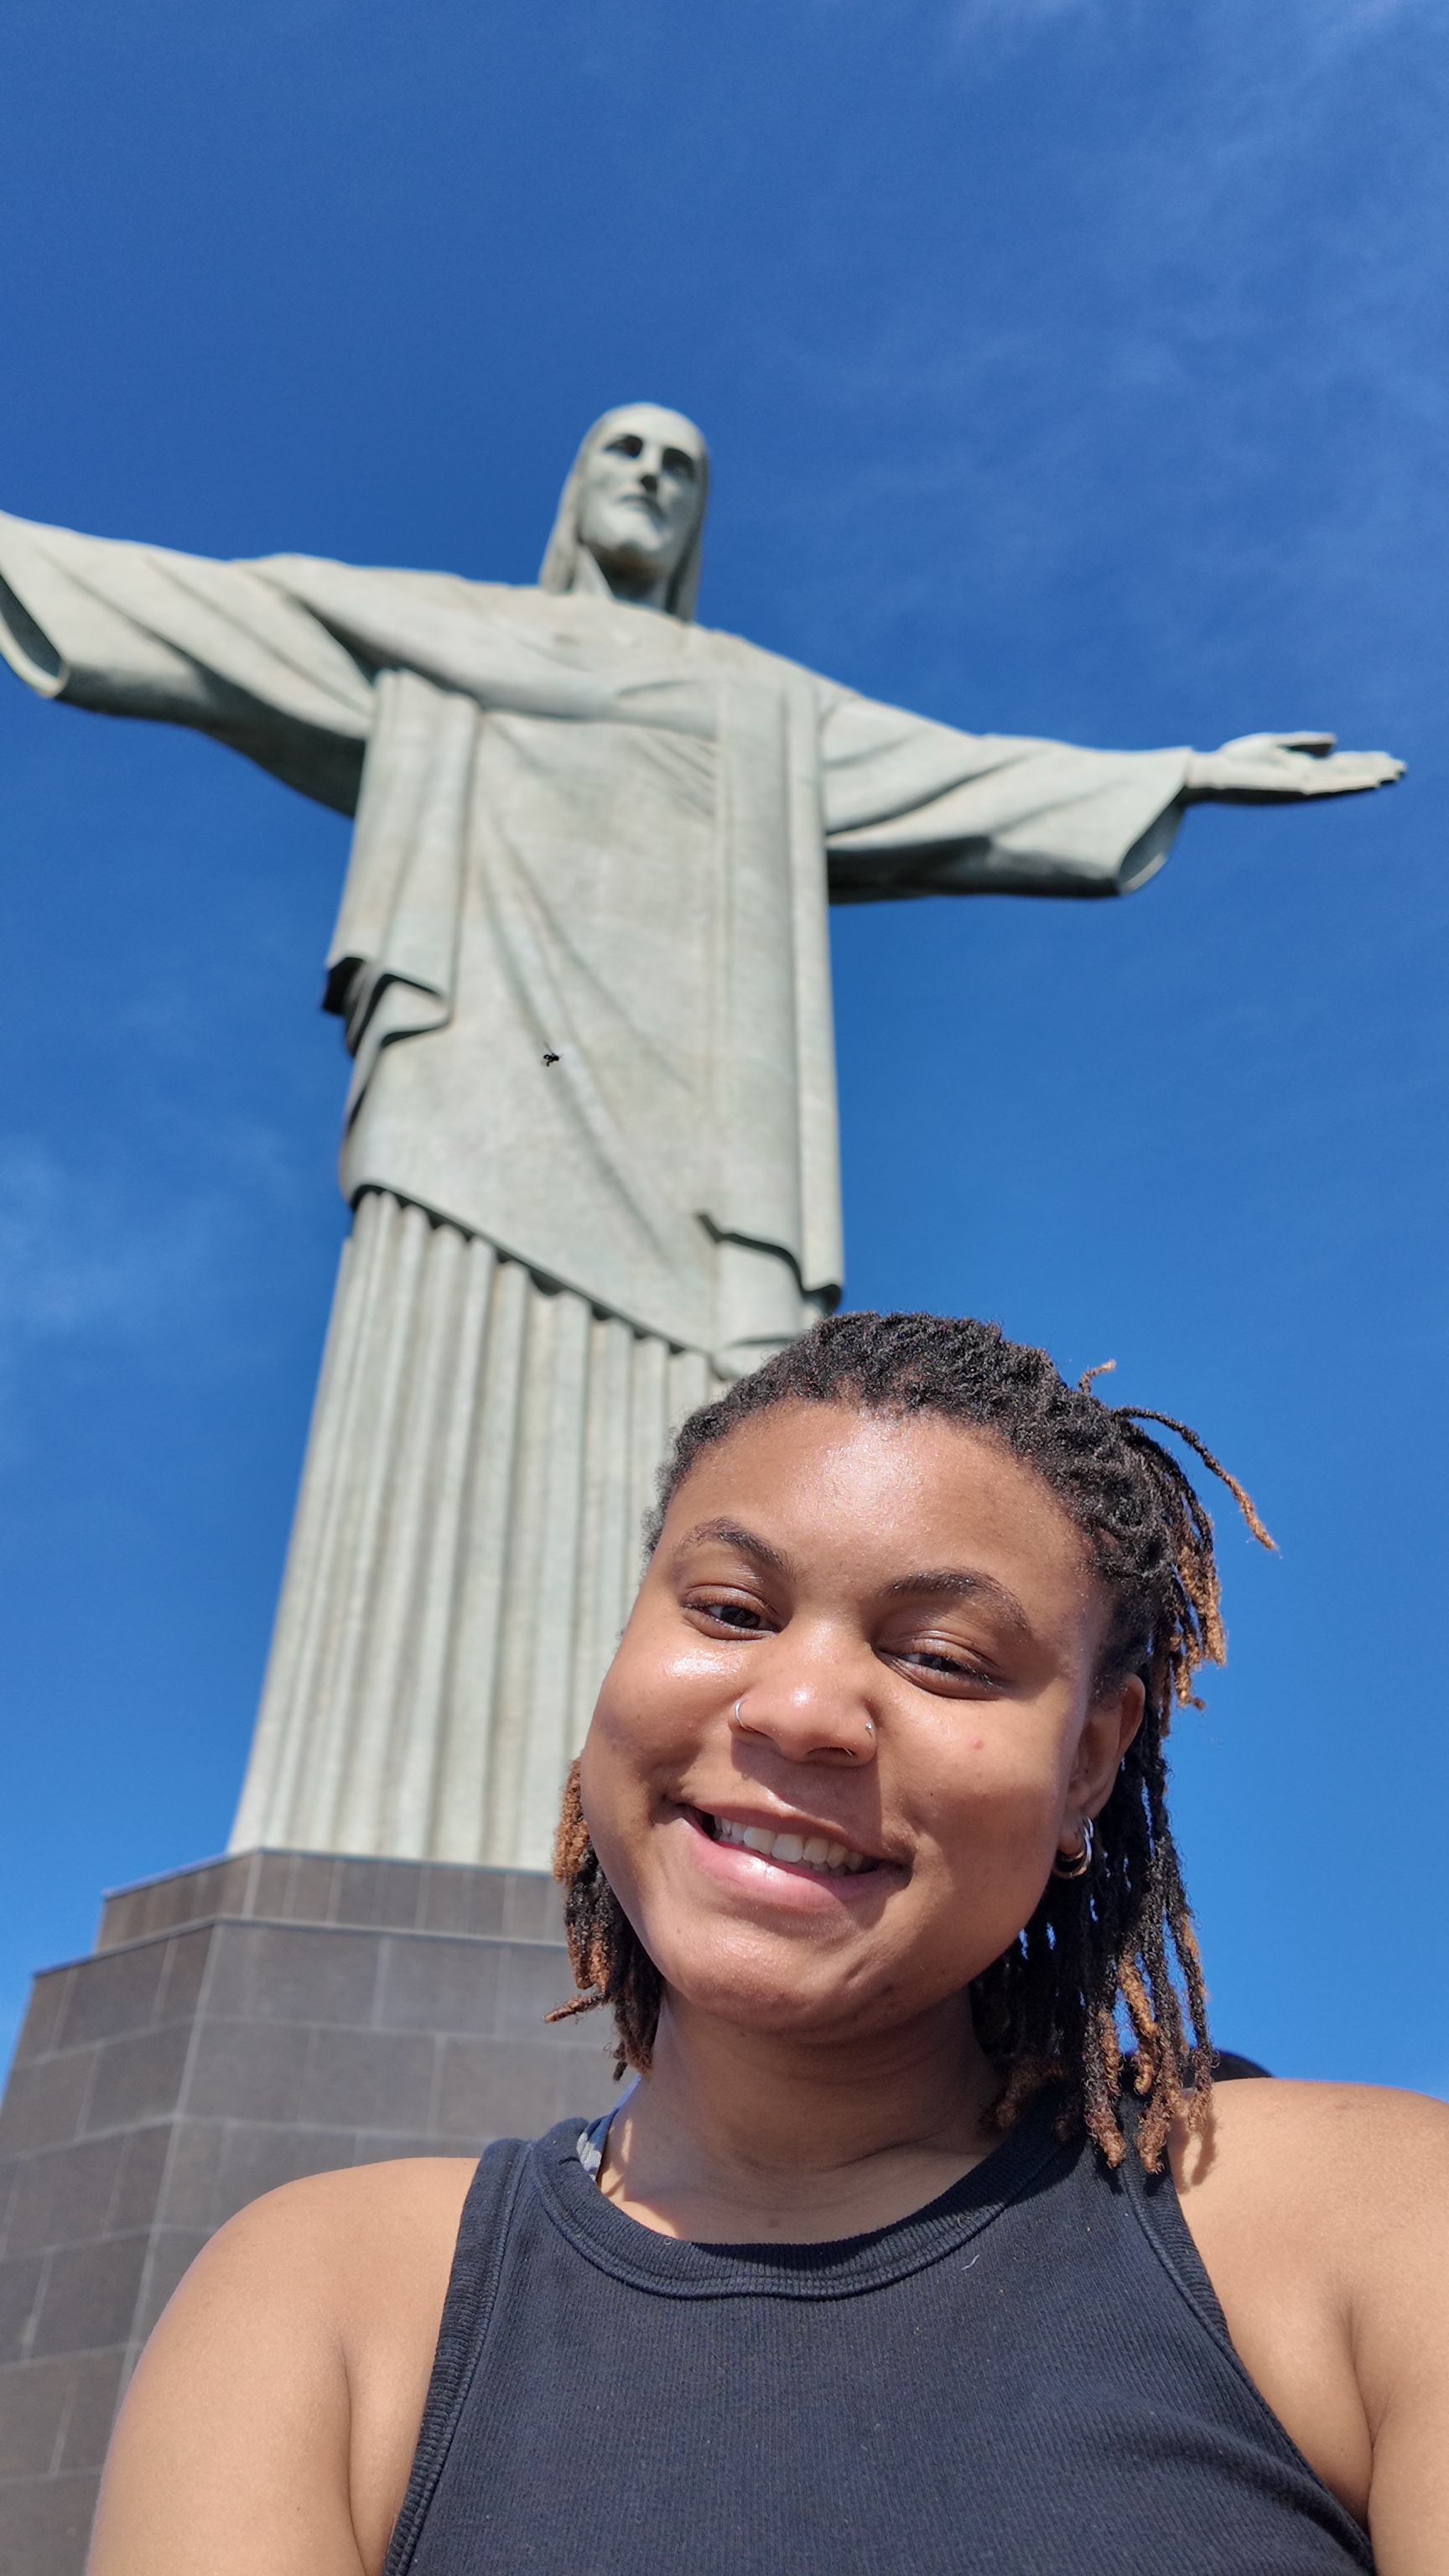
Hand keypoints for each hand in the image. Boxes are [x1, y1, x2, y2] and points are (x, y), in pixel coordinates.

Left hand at [1184, 732, 1403, 802]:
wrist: (1213, 774)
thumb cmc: (1237, 761)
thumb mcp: (1275, 745)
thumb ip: (1305, 743)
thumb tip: (1336, 742)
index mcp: (1301, 769)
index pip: (1339, 765)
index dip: (1364, 761)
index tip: (1387, 759)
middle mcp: (1306, 780)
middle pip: (1346, 774)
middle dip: (1372, 770)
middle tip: (1401, 769)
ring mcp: (1302, 786)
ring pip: (1343, 782)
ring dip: (1369, 777)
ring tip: (1394, 774)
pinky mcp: (1295, 790)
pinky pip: (1329, 788)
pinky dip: (1350, 784)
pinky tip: (1369, 781)